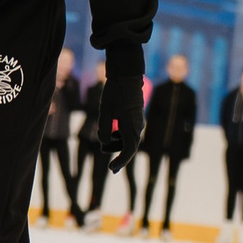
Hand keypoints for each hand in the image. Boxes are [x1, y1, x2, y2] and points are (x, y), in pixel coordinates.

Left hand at [99, 49, 143, 172]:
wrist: (127, 74)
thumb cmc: (114, 92)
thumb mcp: (105, 111)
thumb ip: (103, 129)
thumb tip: (104, 142)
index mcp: (131, 128)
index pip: (128, 152)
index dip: (120, 162)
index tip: (111, 169)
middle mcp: (138, 126)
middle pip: (129, 147)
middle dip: (117, 153)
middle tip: (105, 155)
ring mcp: (138, 120)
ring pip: (129, 139)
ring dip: (117, 142)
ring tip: (105, 139)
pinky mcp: (136, 115)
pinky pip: (130, 130)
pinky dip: (120, 134)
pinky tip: (112, 129)